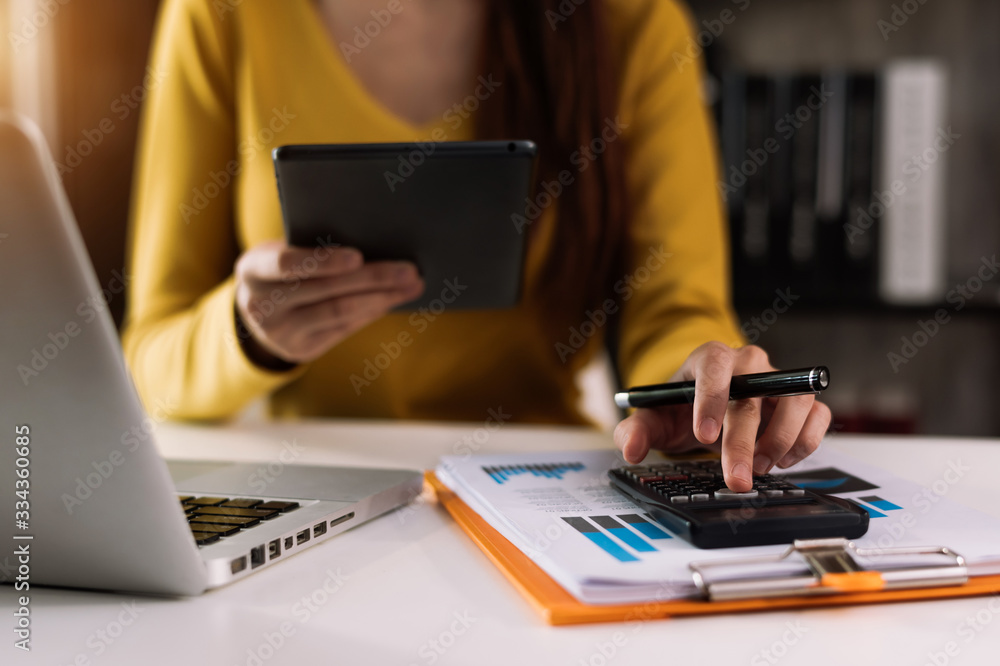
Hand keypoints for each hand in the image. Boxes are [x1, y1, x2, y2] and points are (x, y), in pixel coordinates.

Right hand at [234, 240, 423, 365]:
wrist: (257, 310)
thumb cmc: (280, 268)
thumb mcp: (281, 251)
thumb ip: (311, 248)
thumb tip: (374, 244)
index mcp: (252, 270)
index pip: (287, 265)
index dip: (323, 261)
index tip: (357, 256)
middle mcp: (261, 306)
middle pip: (325, 290)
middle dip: (372, 278)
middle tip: (408, 270)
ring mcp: (281, 333)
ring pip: (339, 312)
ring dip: (381, 297)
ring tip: (411, 285)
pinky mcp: (301, 350)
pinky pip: (343, 328)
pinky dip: (372, 311)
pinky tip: (393, 299)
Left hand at [613, 343, 831, 491]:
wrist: (704, 413)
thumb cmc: (680, 410)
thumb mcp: (652, 420)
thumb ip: (635, 431)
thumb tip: (631, 448)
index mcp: (709, 358)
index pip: (715, 363)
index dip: (712, 396)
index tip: (703, 435)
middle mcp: (749, 364)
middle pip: (753, 394)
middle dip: (743, 441)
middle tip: (736, 477)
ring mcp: (778, 380)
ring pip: (796, 400)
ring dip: (780, 440)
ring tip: (759, 468)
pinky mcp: (800, 402)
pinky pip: (817, 416)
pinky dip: (805, 442)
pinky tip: (782, 462)